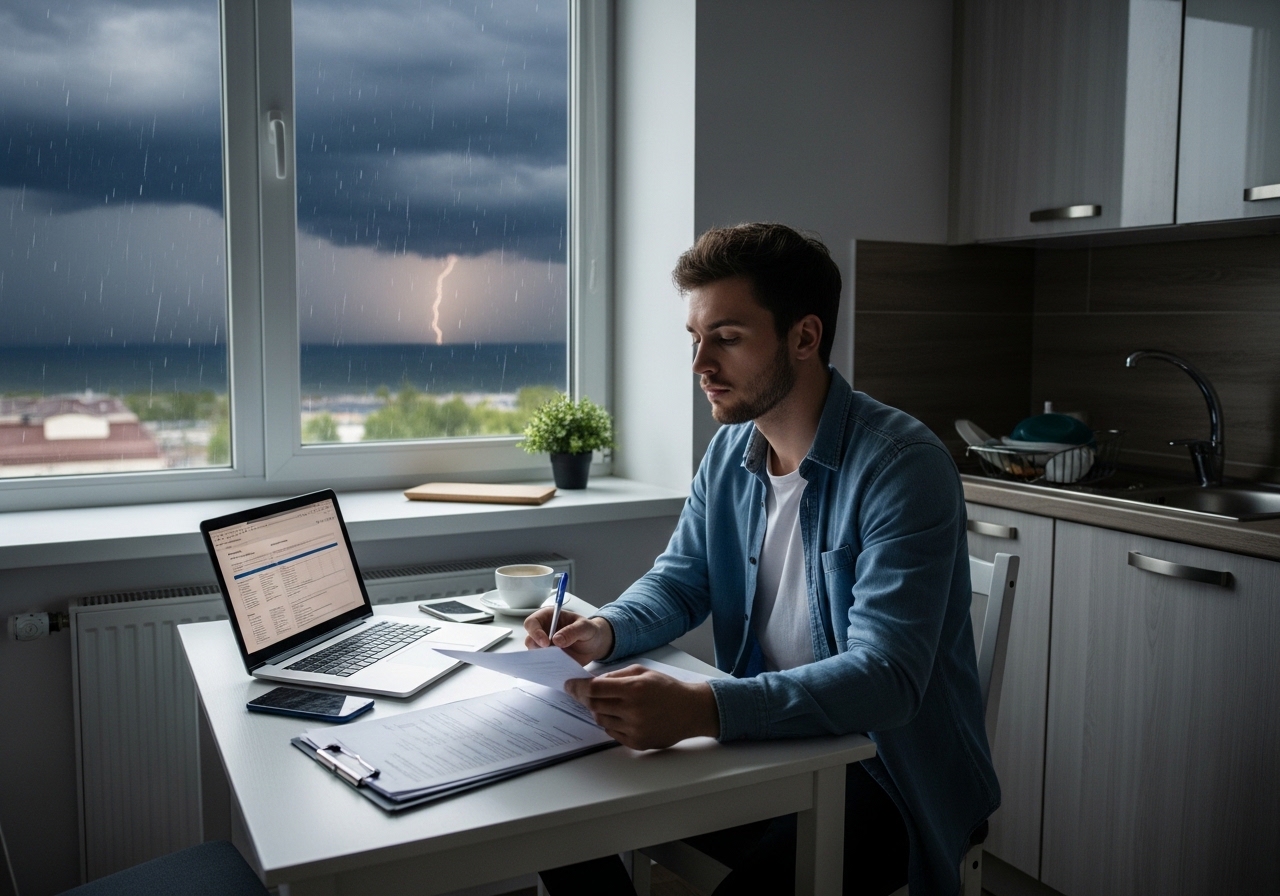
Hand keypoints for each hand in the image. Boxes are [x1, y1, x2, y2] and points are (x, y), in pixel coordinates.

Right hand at [523, 608, 614, 664]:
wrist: (595, 644)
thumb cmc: (589, 630)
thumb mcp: (585, 627)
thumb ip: (572, 631)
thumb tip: (556, 640)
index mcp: (548, 617)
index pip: (532, 622)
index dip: (535, 632)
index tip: (545, 642)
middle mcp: (543, 632)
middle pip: (529, 639)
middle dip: (536, 648)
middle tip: (549, 654)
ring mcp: (545, 647)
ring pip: (534, 654)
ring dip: (542, 659)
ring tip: (555, 662)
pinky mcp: (549, 659)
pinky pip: (543, 664)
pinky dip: (548, 667)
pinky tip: (557, 668)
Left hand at [565, 667, 719, 749]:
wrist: (690, 711)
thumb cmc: (667, 689)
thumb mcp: (643, 672)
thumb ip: (616, 676)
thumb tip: (593, 682)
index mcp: (634, 688)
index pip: (594, 689)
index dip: (577, 687)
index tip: (569, 686)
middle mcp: (633, 710)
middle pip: (594, 705)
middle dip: (586, 698)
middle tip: (584, 693)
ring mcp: (634, 728)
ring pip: (601, 720)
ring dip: (600, 711)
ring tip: (612, 704)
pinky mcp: (636, 742)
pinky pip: (611, 733)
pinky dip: (611, 723)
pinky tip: (622, 716)